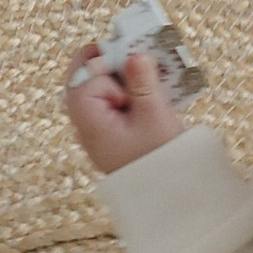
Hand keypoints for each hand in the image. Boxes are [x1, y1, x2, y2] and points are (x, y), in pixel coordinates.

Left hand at [64, 41, 190, 170]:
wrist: (169, 198)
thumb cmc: (159, 161)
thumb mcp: (155, 115)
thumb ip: (142, 80)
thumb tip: (133, 53)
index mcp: (89, 121)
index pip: (84, 78)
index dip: (107, 65)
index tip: (133, 58)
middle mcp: (86, 126)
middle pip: (84, 81)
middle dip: (109, 64)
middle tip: (136, 55)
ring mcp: (96, 131)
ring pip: (97, 91)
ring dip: (121, 78)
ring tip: (148, 73)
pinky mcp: (110, 135)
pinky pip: (110, 104)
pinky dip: (125, 93)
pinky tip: (149, 92)